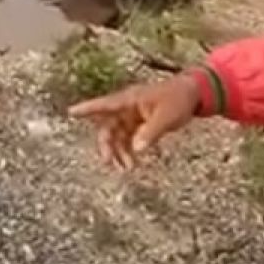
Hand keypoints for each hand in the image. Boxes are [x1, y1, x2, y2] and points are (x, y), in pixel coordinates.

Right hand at [68, 74, 200, 168]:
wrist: (193, 94)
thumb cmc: (177, 100)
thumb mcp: (166, 117)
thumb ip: (151, 133)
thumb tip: (136, 149)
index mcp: (129, 100)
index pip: (104, 105)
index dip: (87, 109)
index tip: (71, 112)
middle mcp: (127, 108)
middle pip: (108, 126)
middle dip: (107, 145)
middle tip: (109, 162)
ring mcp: (132, 116)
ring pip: (117, 135)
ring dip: (119, 151)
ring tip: (127, 168)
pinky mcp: (140, 123)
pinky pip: (128, 138)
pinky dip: (129, 150)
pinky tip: (134, 162)